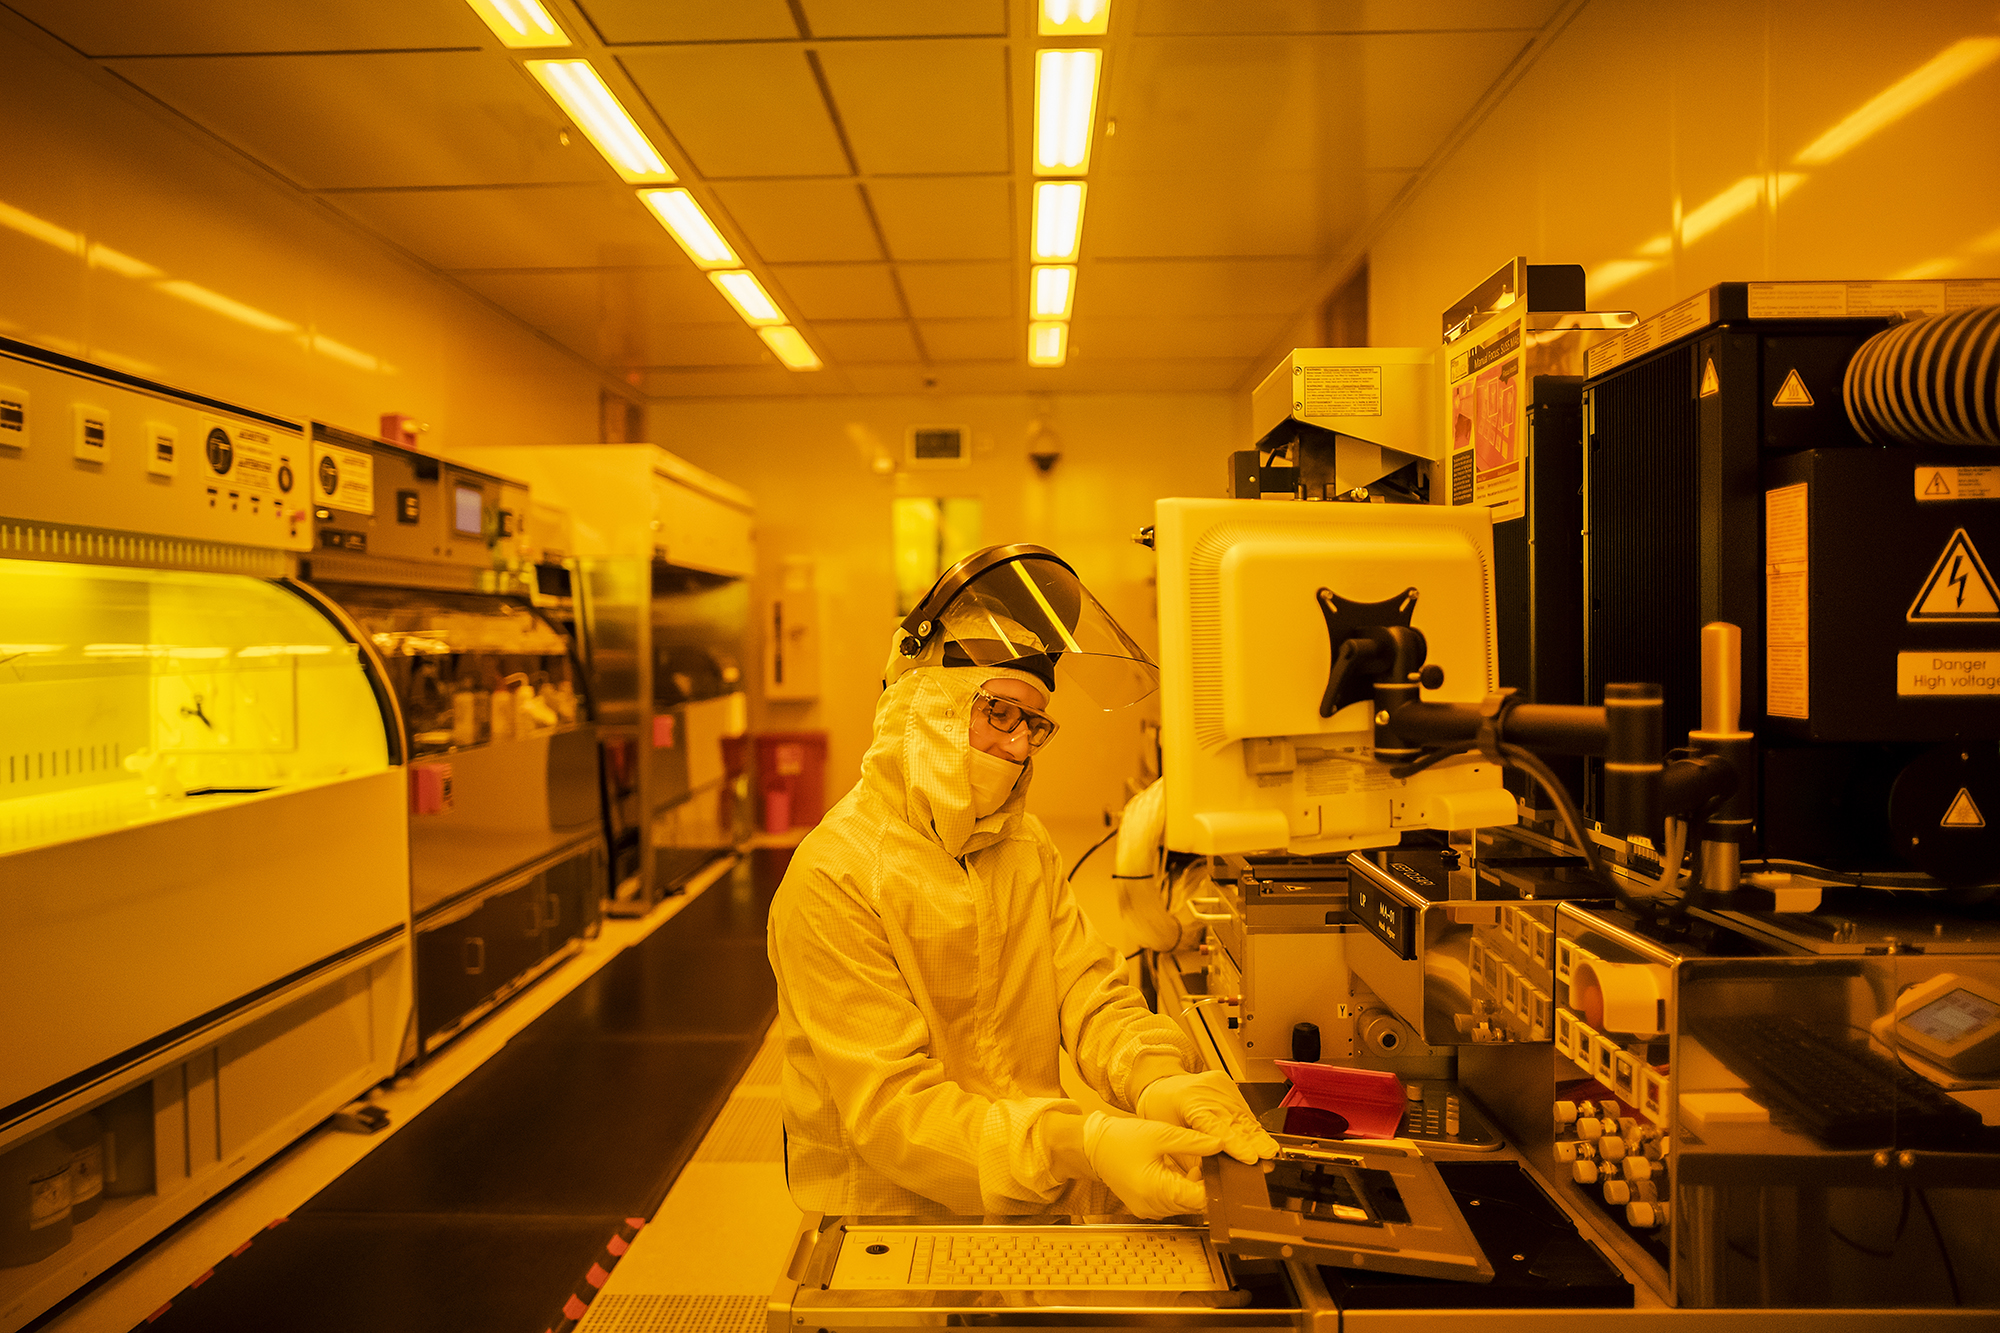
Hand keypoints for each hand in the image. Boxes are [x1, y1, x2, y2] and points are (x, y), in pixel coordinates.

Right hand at [1081, 1112, 1219, 1218]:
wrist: (1092, 1147)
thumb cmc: (1121, 1139)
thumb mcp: (1160, 1134)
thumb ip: (1193, 1141)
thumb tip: (1220, 1144)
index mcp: (1157, 1191)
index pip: (1200, 1199)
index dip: (1215, 1185)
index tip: (1224, 1169)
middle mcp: (1154, 1207)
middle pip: (1194, 1204)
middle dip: (1206, 1184)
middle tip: (1212, 1161)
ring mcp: (1149, 1210)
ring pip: (1185, 1204)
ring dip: (1194, 1187)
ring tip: (1195, 1162)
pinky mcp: (1147, 1207)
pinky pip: (1172, 1203)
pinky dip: (1181, 1189)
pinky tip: (1179, 1171)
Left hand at [1136, 1070, 1280, 1164]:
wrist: (1161, 1085)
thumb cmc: (1163, 1111)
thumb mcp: (1172, 1137)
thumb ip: (1194, 1156)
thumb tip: (1215, 1177)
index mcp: (1188, 1101)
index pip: (1215, 1126)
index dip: (1235, 1143)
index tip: (1250, 1157)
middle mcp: (1205, 1089)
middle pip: (1234, 1120)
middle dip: (1253, 1141)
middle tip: (1268, 1158)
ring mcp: (1217, 1084)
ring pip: (1241, 1114)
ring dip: (1256, 1134)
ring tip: (1269, 1152)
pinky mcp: (1226, 1083)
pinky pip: (1241, 1107)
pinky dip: (1251, 1124)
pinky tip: (1260, 1137)